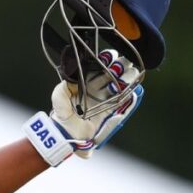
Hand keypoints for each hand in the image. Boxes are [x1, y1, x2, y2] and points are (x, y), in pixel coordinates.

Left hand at [24, 50, 143, 165]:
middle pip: (112, 73)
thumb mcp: (59, 98)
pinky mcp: (112, 110)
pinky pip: (124, 100)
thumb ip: (63, 87)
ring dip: (127, 77)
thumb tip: (72, 79)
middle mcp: (97, 89)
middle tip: (124, 64)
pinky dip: (130, 93)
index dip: (105, 60)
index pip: (98, 67)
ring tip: (130, 73)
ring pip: (120, 84)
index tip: (110, 56)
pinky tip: (133, 86)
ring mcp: (106, 99)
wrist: (69, 135)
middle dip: (120, 66)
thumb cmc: (62, 116)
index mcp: (85, 83)